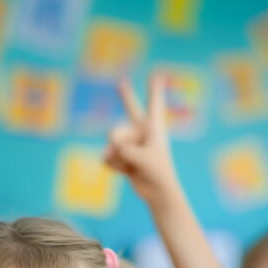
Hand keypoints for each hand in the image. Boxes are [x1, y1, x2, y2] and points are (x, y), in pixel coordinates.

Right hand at [103, 75, 179, 207]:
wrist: (157, 193)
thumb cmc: (157, 172)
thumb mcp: (142, 157)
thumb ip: (124, 148)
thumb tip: (110, 148)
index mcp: (154, 127)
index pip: (154, 104)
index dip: (154, 89)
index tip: (156, 74)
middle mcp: (142, 131)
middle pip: (128, 112)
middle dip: (126, 94)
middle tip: (121, 81)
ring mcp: (131, 143)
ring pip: (114, 139)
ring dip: (119, 155)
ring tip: (130, 165)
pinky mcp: (122, 155)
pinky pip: (109, 155)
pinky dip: (116, 166)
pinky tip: (127, 171)